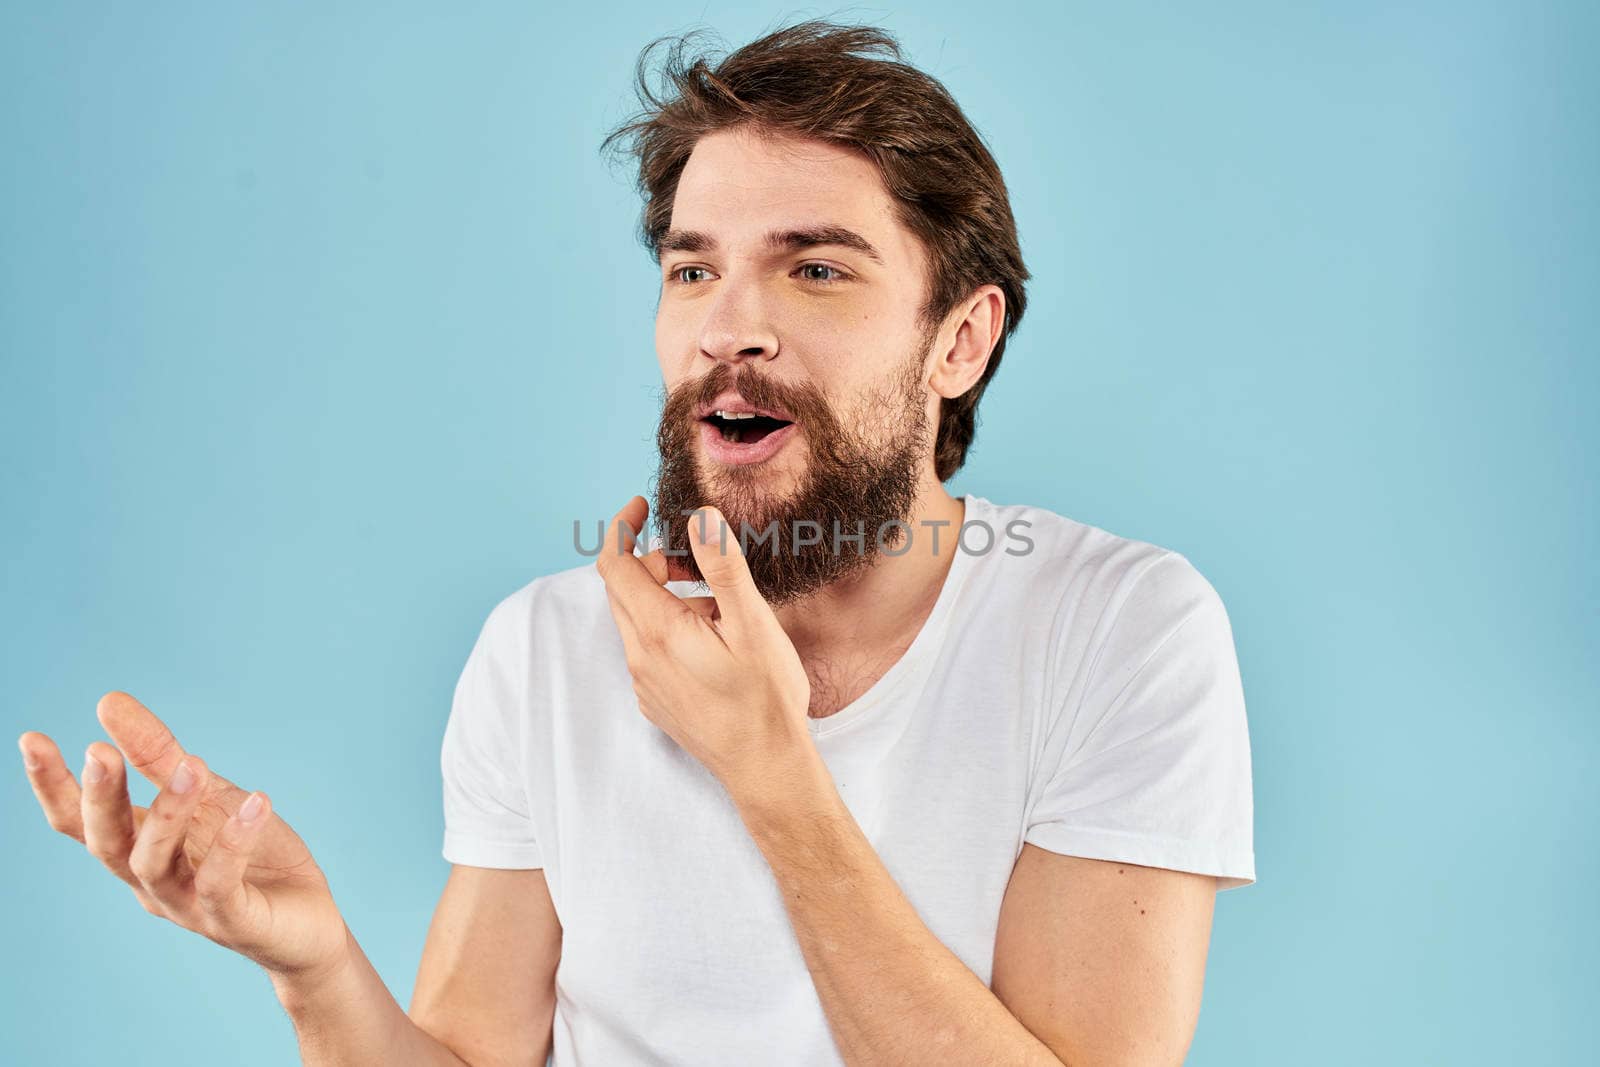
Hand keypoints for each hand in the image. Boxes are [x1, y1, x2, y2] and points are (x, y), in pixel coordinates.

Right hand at [18, 691, 349, 985]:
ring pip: (155, 864)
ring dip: (168, 813)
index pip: (80, 822)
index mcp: (138, 850)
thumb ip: (160, 756)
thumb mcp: (207, 795)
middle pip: (107, 844)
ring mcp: (189, 906)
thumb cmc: (249, 857)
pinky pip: (221, 883)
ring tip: (191, 765)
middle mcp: (152, 882)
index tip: (31, 738)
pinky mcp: (233, 921)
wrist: (307, 921)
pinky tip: (256, 802)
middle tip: (99, 752)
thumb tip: (108, 702)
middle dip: (99, 800)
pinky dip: (233, 843)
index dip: (52, 786)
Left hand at [595, 495, 813, 793]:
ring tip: (719, 606)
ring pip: (637, 621)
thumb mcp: (752, 623)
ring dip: (665, 597)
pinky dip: (669, 628)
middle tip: (696, 561)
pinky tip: (714, 642)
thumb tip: (698, 518)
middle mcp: (640, 658)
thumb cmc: (765, 697)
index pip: (616, 565)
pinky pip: (648, 650)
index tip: (641, 505)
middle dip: (652, 562)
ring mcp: (645, 683)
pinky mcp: (656, 701)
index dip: (622, 528)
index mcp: (658, 631)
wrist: (766, 768)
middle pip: (623, 590)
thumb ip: (722, 567)